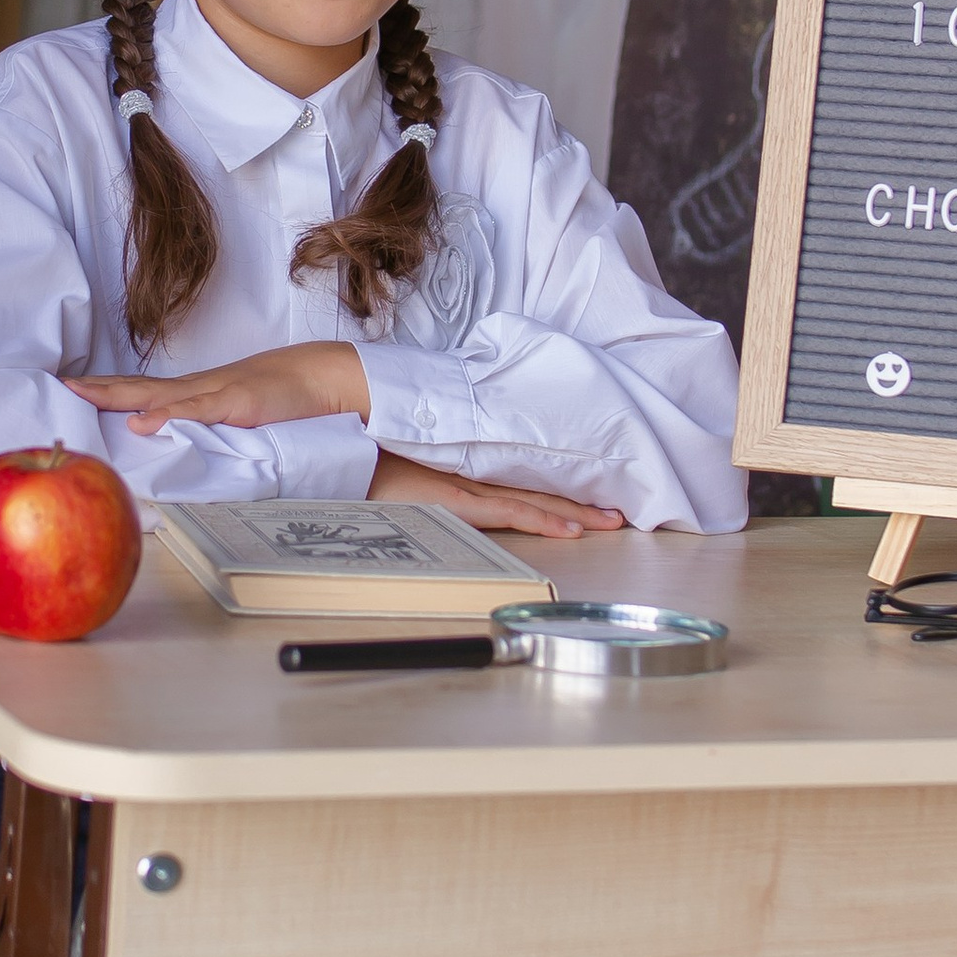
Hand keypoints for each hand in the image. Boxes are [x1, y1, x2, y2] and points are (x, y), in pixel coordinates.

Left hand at [66, 343, 371, 433]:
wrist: (321, 377)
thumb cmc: (282, 398)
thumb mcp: (237, 418)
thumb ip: (209, 429)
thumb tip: (179, 444)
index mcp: (194, 394)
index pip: (141, 391)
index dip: (106, 390)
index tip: (70, 389)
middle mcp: (197, 389)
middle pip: (137, 387)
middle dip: (97, 389)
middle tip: (59, 387)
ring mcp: (214, 393)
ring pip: (157, 394)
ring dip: (118, 395)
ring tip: (83, 394)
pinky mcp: (235, 403)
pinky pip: (195, 411)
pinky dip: (166, 415)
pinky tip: (142, 422)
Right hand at [369, 451, 626, 537]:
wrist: (336, 428)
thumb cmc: (360, 443)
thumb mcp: (398, 455)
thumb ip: (421, 462)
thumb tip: (431, 466)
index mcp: (461, 458)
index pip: (517, 476)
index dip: (554, 484)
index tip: (586, 490)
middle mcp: (470, 468)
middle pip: (535, 485)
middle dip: (579, 497)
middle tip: (621, 506)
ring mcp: (465, 483)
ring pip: (532, 499)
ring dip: (574, 511)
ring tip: (611, 519)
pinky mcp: (455, 499)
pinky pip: (508, 513)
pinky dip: (541, 520)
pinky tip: (570, 529)